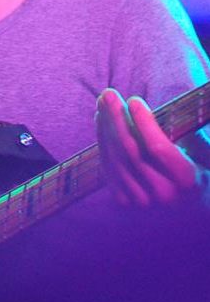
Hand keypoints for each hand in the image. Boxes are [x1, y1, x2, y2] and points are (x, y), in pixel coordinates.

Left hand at [96, 88, 199, 206]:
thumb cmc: (201, 168)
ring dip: (105, 127)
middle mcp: (163, 195)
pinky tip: (101, 122)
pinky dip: (103, 142)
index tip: (134, 100)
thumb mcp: (204, 149)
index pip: (158, 148)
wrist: (191, 207)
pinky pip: (108, 167)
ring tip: (103, 103)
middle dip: (117, 118)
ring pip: (116, 159)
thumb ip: (188, 129)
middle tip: (108, 94)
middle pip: (131, 152)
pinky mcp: (125, 202)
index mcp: (186, 180)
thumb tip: (177, 100)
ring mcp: (142, 202)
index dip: (143, 123)